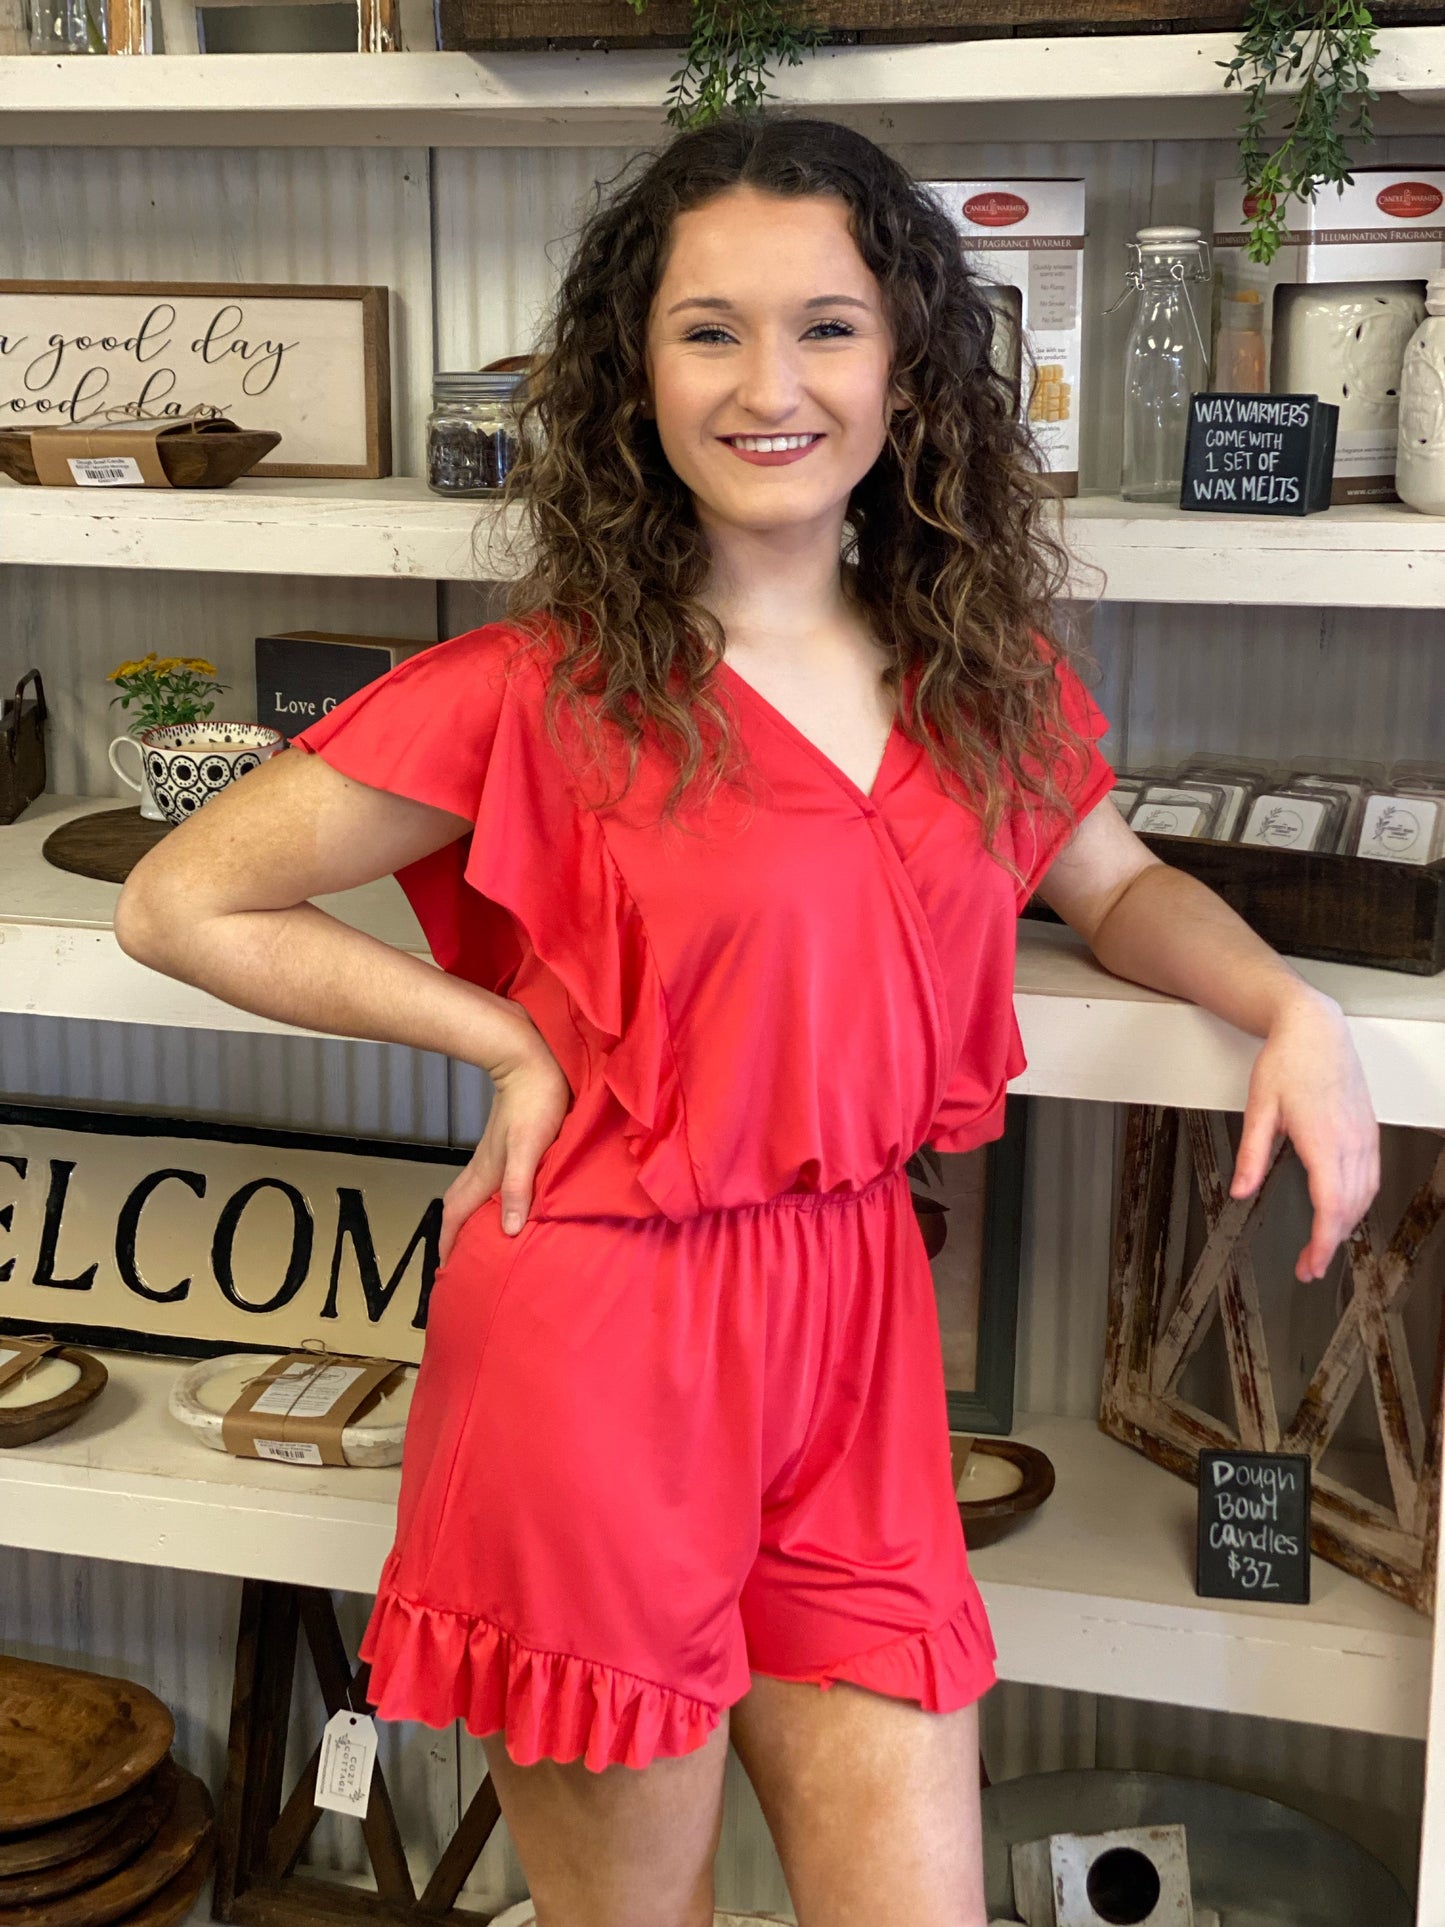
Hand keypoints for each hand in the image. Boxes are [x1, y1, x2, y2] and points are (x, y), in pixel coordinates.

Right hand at [438, 1015, 572, 1264]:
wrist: (529, 1060)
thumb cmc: (536, 1102)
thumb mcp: (530, 1148)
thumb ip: (519, 1187)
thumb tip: (508, 1229)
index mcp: (488, 1170)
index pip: (458, 1212)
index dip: (450, 1239)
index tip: (444, 1266)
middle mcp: (485, 1164)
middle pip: (458, 1203)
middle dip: (452, 1230)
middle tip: (454, 1256)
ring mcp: (493, 1151)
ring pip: (471, 1189)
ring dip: (467, 1213)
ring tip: (473, 1234)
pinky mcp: (504, 1141)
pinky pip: (486, 1177)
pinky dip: (484, 1195)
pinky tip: (499, 1196)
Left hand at [1230, 988, 1379, 1281]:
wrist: (1316, 1029)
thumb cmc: (1287, 1062)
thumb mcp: (1258, 1108)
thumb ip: (1251, 1154)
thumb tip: (1240, 1191)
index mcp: (1323, 1139)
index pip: (1330, 1205)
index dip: (1322, 1241)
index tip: (1310, 1263)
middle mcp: (1350, 1141)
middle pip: (1350, 1207)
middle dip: (1331, 1242)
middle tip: (1309, 1266)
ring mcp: (1364, 1135)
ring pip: (1365, 1194)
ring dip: (1347, 1225)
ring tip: (1324, 1245)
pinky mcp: (1368, 1130)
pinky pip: (1371, 1176)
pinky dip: (1359, 1201)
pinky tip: (1345, 1210)